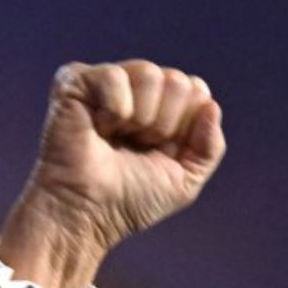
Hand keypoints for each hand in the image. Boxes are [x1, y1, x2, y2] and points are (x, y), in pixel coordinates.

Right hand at [0, 59, 225, 286]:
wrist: (88, 213)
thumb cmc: (130, 201)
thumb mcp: (185, 181)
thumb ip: (210, 146)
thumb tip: (211, 104)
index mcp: (163, 108)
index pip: (196, 91)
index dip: (185, 127)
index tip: (161, 152)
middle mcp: (136, 91)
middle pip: (177, 81)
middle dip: (164, 124)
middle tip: (136, 146)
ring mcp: (106, 83)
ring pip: (149, 74)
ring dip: (140, 118)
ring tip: (117, 137)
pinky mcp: (76, 81)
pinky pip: (115, 76)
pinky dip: (113, 109)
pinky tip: (97, 127)